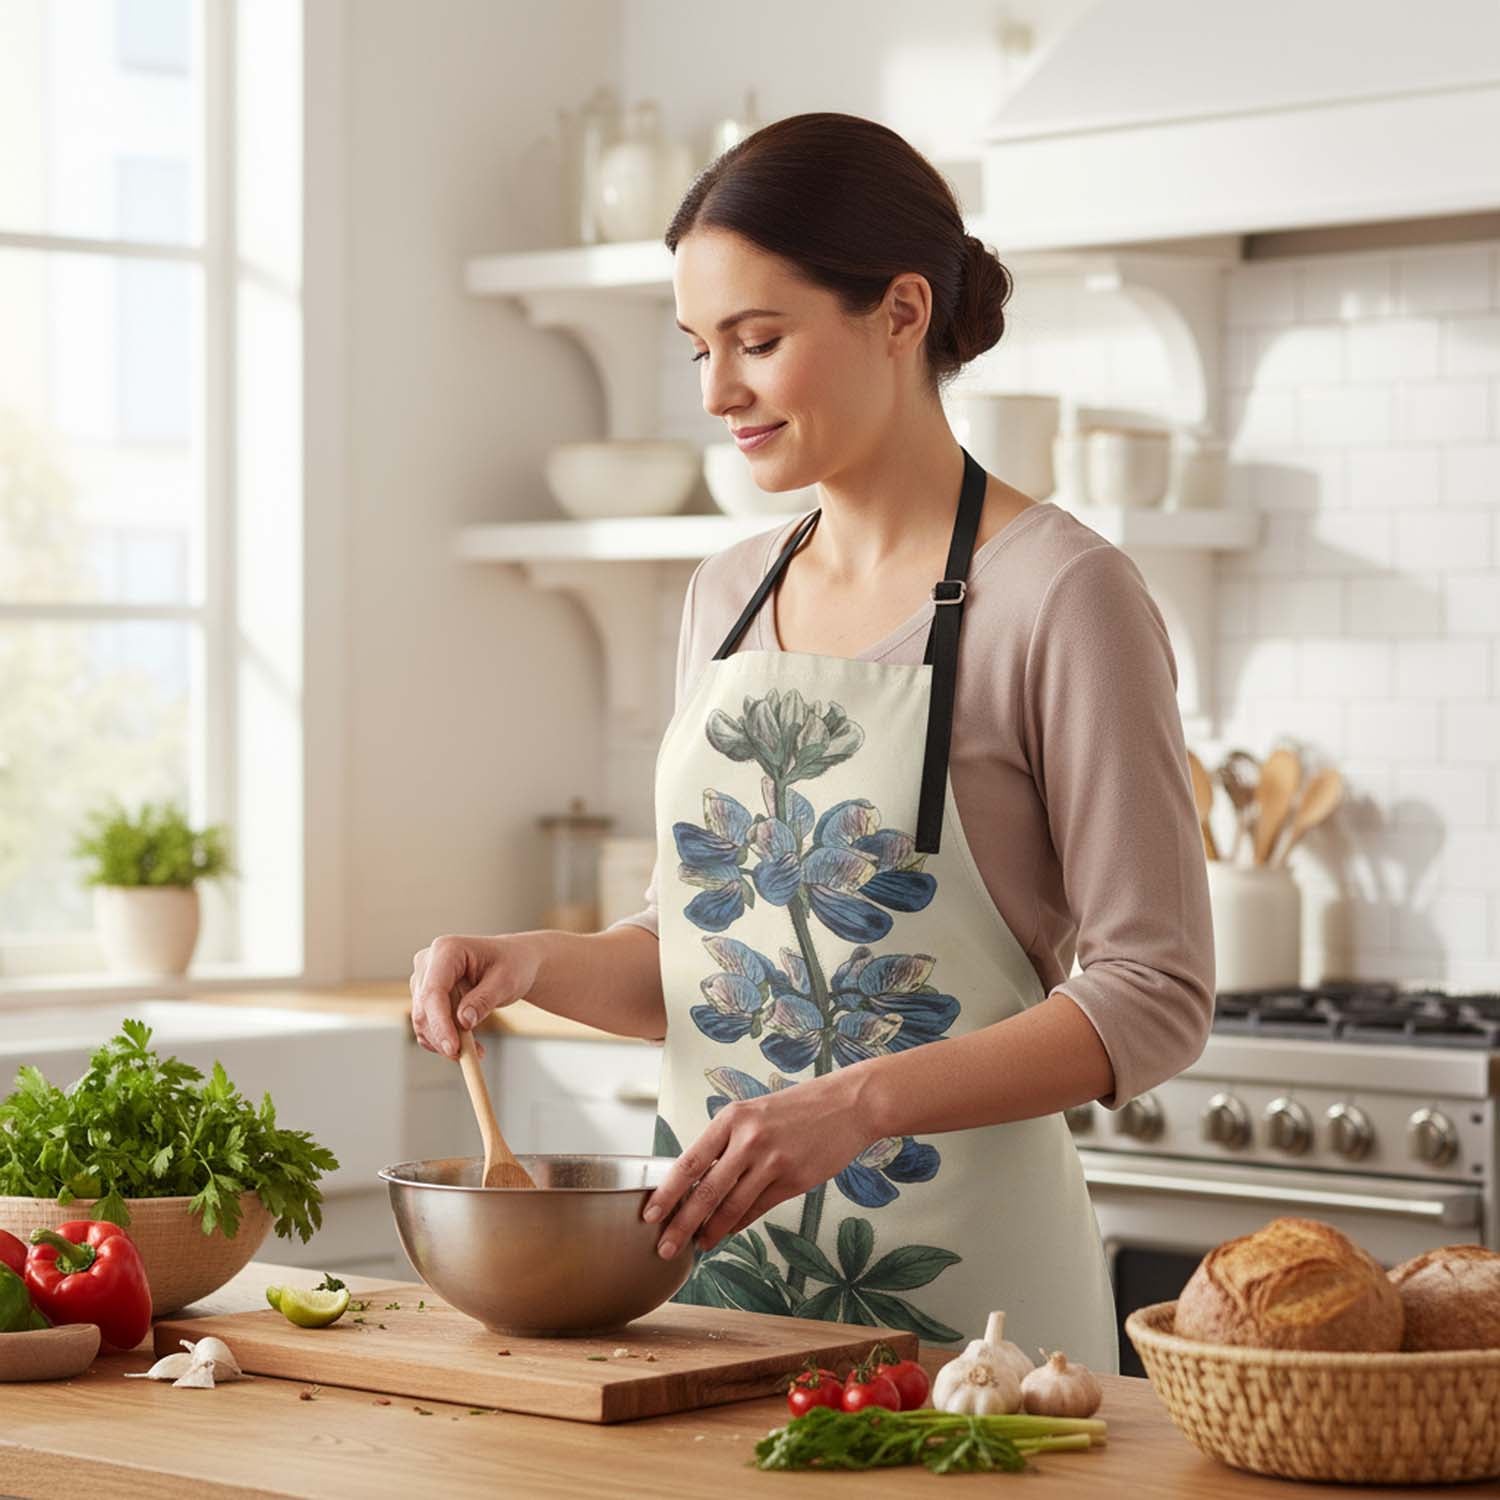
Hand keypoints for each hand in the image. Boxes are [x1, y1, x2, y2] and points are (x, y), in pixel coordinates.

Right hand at [409, 934, 540, 1058]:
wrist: (512, 961)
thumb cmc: (512, 964)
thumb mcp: (506, 981)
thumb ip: (484, 999)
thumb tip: (464, 1021)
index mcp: (447, 950)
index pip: (433, 991)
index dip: (440, 1022)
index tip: (453, 1048)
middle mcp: (428, 962)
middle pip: (424, 1009)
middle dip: (444, 1037)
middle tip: (470, 1056)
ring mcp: (424, 979)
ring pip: (423, 1021)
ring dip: (446, 1041)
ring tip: (478, 1050)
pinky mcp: (425, 996)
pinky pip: (428, 1026)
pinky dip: (444, 1040)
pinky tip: (469, 1046)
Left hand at [642, 1073, 871, 1258]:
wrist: (847, 1104)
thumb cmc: (797, 1108)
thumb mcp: (754, 1114)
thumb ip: (727, 1144)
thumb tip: (697, 1182)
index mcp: (733, 1118)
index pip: (690, 1162)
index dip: (667, 1192)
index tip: (650, 1214)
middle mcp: (749, 1139)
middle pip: (706, 1192)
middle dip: (681, 1224)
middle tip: (665, 1246)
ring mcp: (773, 1161)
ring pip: (731, 1206)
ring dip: (711, 1231)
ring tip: (698, 1245)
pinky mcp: (793, 1181)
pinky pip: (757, 1209)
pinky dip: (738, 1224)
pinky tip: (727, 1232)